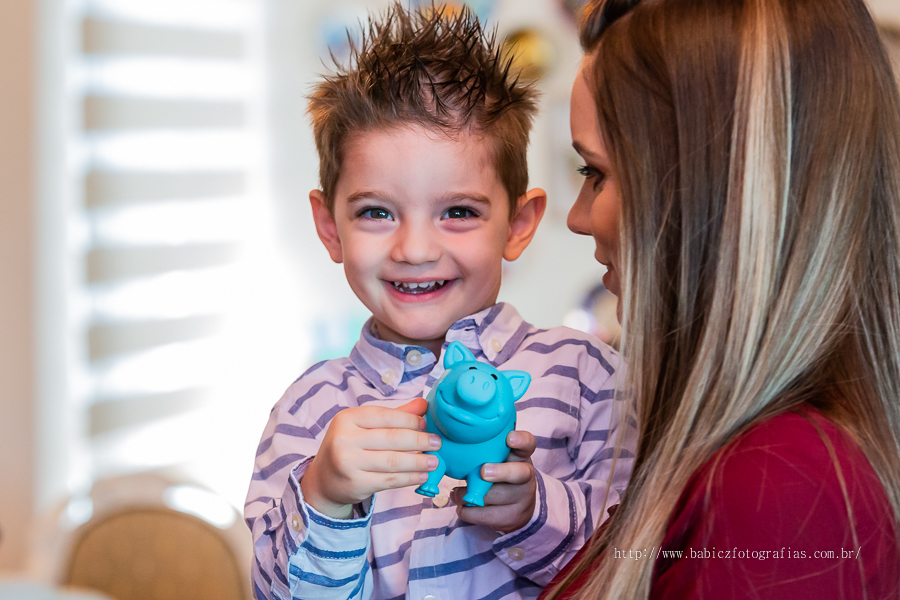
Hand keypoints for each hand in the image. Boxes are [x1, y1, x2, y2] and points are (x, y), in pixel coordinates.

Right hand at [301, 398, 440, 518]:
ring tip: (435, 461)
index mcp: (347, 418)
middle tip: (437, 443)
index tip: (425, 425)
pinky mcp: (356, 484)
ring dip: (418, 461)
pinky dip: (409, 478)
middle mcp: (345, 439)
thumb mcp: (364, 426)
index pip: (385, 416)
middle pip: (391, 438)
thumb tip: (424, 405)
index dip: (409, 420)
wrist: (324, 479)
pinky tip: (422, 475)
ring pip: (393, 461)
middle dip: (419, 440)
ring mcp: (348, 463)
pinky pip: (390, 480)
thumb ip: (394, 415)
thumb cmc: (349, 446)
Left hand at [452, 430, 536, 533]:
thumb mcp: (498, 459)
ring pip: (497, 496)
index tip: (509, 437)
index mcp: (520, 455)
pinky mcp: (512, 516)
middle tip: (483, 471)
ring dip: (471, 495)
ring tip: (456, 493)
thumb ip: (484, 450)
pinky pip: (487, 515)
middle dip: (500, 472)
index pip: (528, 444)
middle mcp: (525, 475)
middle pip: (519, 473)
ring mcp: (522, 497)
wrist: (516, 505)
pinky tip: (461, 507)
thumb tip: (449, 442)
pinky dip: (469, 512)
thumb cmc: (498, 473)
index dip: (521, 440)